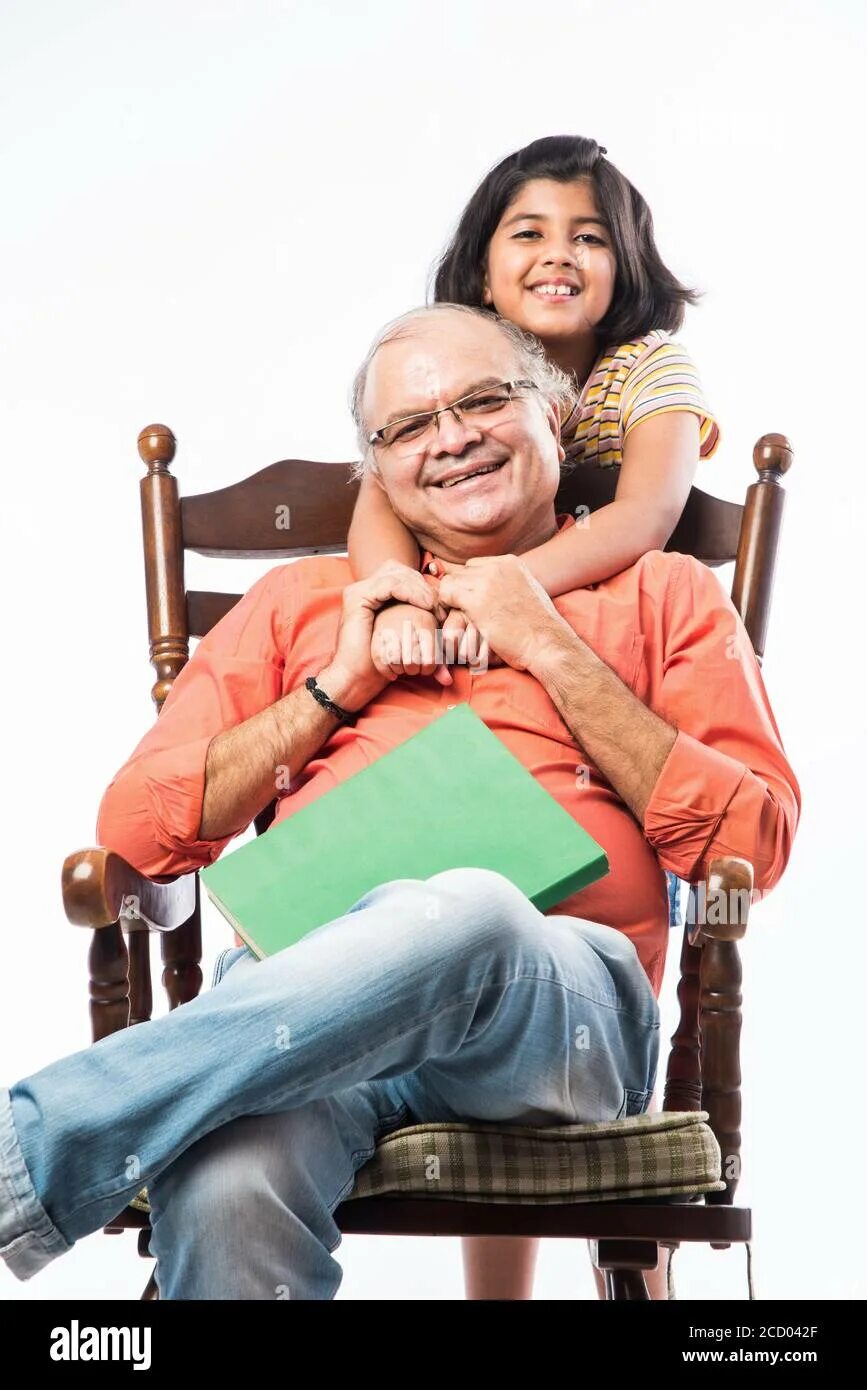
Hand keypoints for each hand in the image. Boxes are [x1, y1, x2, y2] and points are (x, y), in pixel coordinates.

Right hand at [319, 562, 442, 710]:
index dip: (426, 587)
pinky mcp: (357, 596)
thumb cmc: (380, 665)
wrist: (357, 677)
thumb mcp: (408, 642)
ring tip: (433, 605)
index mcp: (375, 596)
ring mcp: (358, 590)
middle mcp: (365, 589)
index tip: (442, 609)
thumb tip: (450, 638)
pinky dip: (410, 591)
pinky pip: (390, 584)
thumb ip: (425, 632)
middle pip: (401, 570)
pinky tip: (424, 604)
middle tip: (439, 606)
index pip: (405, 576)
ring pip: (397, 573)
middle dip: (424, 585)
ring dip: (420, 588)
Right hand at [371, 602, 452, 684]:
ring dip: (400, 670)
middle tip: (414, 665)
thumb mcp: (435, 643)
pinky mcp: (376, 638)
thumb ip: (442, 664)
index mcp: (425, 625)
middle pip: (411, 663)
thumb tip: (447, 682)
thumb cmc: (421, 631)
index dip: (428, 669)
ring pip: (395, 662)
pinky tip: (393, 671)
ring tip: (404, 666)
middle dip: (414, 670)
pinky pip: (380, 662)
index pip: (429, 661)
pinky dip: (387, 672)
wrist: (396, 610)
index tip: (426, 664)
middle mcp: (406, 625)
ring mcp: (389, 630)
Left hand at [433, 554, 572, 673]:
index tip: (472, 601)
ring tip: (459, 616)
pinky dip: (446, 606)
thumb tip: (491, 589)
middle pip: (461, 572)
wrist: (547, 643)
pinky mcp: (476, 602)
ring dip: (451, 599)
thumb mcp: (527, 591)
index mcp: (511, 563)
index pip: (474, 565)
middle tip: (462, 611)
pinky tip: (455, 619)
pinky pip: (446, 594)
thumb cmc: (539, 626)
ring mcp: (486, 583)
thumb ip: (508, 584)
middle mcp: (497, 568)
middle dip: (459, 591)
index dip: (469, 584)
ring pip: (450, 581)